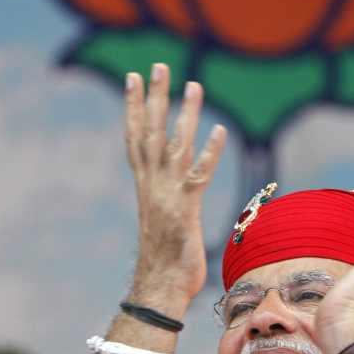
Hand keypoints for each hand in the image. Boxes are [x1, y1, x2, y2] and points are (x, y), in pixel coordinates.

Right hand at [125, 64, 226, 303]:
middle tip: (158, 65)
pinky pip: (199, 176)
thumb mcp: (165, 216)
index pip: (136, 136)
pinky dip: (209, 153)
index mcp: (146, 183)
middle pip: (151, 131)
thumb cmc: (165, 255)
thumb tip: (179, 185)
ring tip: (193, 85)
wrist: (159, 287)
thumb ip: (169, 194)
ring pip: (176, 145)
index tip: (133, 78)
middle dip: (155, 96)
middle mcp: (153, 183)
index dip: (133, 106)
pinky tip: (219, 131)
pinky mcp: (186, 209)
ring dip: (184, 114)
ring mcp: (168, 194)